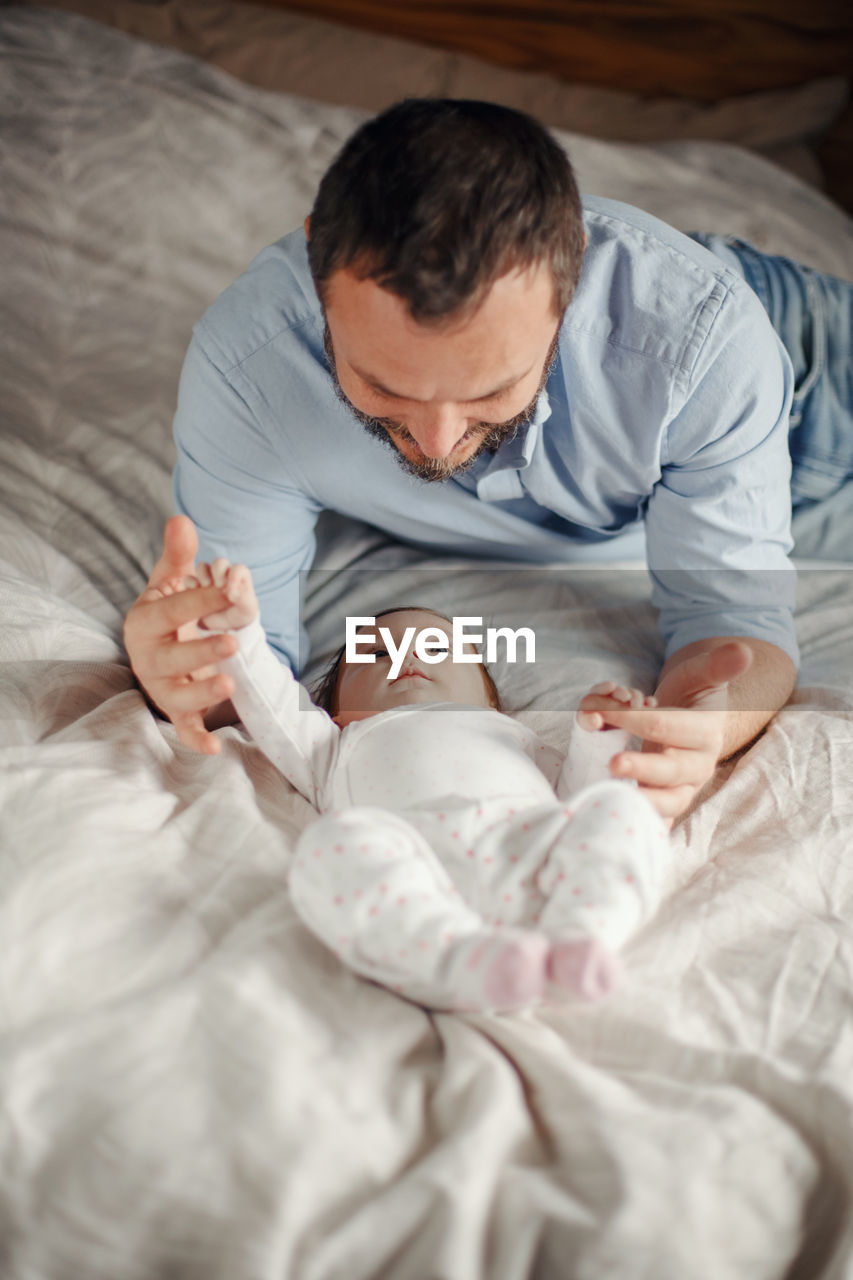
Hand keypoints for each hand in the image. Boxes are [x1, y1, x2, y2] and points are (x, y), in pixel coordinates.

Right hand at [123, 516, 238, 754]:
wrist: (160, 644)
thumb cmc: (168, 611)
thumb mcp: (170, 581)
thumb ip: (178, 555)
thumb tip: (183, 519)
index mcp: (145, 622)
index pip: (172, 609)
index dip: (200, 599)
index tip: (230, 587)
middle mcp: (148, 658)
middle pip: (169, 660)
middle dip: (199, 651)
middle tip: (232, 641)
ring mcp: (162, 687)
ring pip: (176, 697)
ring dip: (201, 695)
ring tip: (230, 686)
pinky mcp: (178, 710)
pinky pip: (184, 728)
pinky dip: (196, 740)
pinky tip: (216, 748)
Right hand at [193, 559, 258, 631]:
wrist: (225, 626)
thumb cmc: (240, 614)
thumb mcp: (248, 610)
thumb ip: (244, 599)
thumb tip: (232, 593)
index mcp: (240, 577)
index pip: (238, 569)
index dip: (235, 576)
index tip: (231, 594)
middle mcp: (224, 575)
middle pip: (219, 562)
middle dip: (218, 571)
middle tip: (220, 586)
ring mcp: (209, 580)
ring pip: (202, 566)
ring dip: (203, 574)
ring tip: (206, 586)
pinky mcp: (196, 588)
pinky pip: (188, 578)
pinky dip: (190, 582)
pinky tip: (195, 590)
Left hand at [576, 643, 753, 824]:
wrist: (695, 723)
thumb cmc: (692, 697)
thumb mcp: (701, 676)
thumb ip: (718, 665)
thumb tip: (742, 652)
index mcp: (705, 732)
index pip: (668, 726)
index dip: (636, 718)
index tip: (605, 711)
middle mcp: (697, 764)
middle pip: (671, 771)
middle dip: (642, 769)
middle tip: (612, 764)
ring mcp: (684, 787)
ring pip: (670, 803)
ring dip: (644, 804)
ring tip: (615, 798)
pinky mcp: (670, 802)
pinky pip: (661, 820)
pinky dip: (645, 825)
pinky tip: (621, 823)